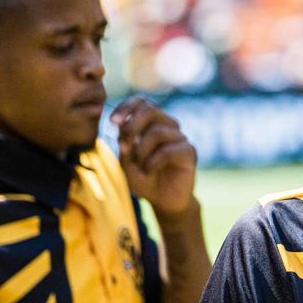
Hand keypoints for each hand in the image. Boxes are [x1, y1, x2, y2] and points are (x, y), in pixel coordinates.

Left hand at [110, 97, 196, 215]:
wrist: (163, 201)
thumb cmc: (144, 179)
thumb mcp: (126, 161)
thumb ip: (124, 142)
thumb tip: (121, 124)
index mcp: (152, 124)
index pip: (142, 102)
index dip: (127, 107)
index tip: (113, 122)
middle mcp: (168, 126)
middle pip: (151, 110)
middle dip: (132, 127)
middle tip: (124, 147)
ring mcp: (180, 138)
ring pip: (157, 131)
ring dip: (141, 151)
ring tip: (139, 166)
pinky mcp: (189, 152)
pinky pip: (167, 150)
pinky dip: (152, 162)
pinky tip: (148, 172)